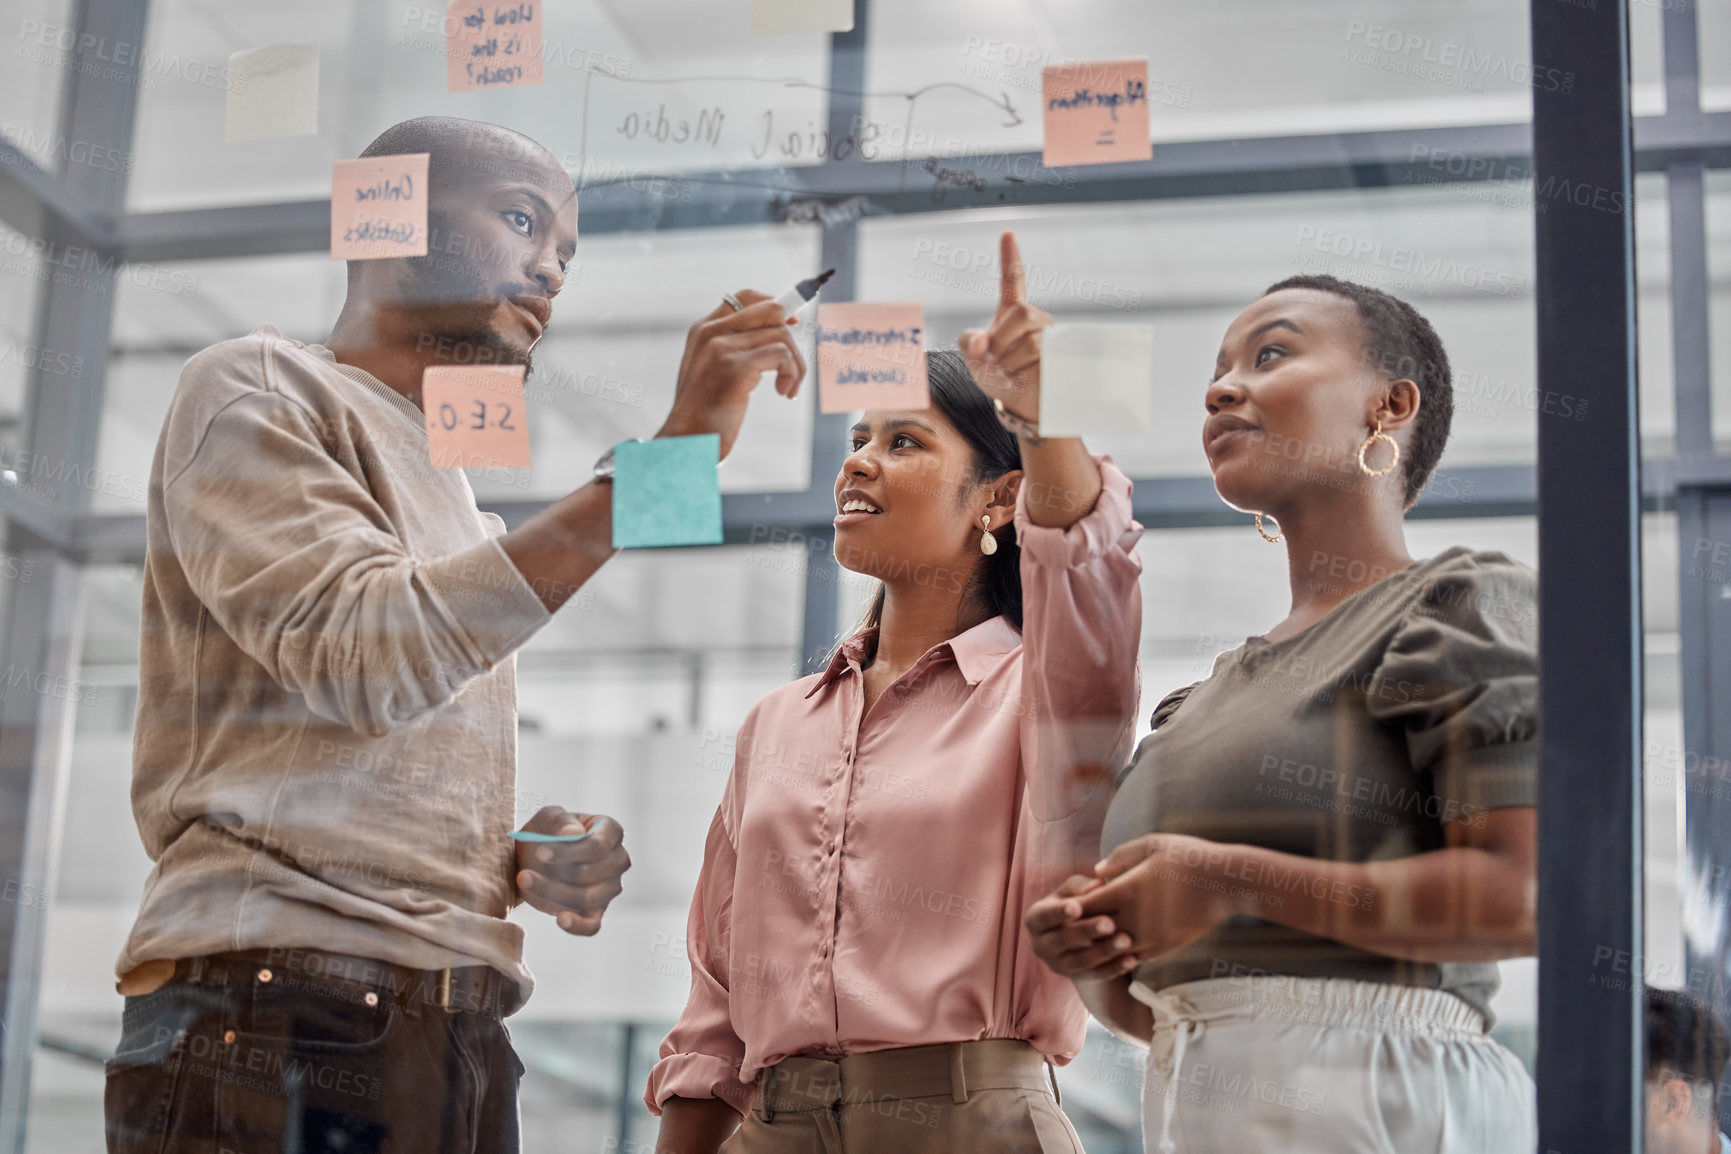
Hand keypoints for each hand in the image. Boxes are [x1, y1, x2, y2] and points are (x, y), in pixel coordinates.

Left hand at [513, 807, 629, 934]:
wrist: (533, 857)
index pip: (598, 845)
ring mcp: (610, 888)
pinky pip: (592, 925)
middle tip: (523, 873)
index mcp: (612, 832)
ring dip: (552, 893)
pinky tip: (561, 919)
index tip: (540, 853)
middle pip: (590, 874)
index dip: (570, 851)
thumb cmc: (546, 831)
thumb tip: (574, 833)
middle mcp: (618, 860)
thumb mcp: (549, 817)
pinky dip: (577, 925)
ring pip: (586, 898)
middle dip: (555, 874)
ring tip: (524, 883)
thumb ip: (562, 820)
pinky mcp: (596, 912)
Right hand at [659, 289, 805, 460]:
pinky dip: (792, 374)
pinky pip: (782, 355)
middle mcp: (710, 332)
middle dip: (793, 338)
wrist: (686, 442)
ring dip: (796, 364)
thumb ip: (734, 349)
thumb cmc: (704, 414)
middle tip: (794, 366)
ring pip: (782, 335)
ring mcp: (720, 347)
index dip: (774, 304)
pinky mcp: (734, 367)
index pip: (744, 297)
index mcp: (702, 330)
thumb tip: (780, 330)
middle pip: (771, 311)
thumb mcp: (713, 372)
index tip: (792, 325)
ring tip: (788, 389)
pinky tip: (785, 393)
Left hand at [958, 231, 1052, 424]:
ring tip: (1011, 373)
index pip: (1013, 279)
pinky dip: (1026, 372)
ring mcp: (1052, 335)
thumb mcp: (973, 359)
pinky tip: (1025, 379)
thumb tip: (983, 342)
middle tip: (995, 359)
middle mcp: (1035, 319)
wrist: (1022, 406)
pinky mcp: (1065, 355)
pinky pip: (1045, 358)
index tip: (1007, 234)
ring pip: (1032, 340)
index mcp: (1012, 312)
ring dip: (1012, 361)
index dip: (1010, 257)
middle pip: (1022, 311)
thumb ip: (968, 342)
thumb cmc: (1000, 378)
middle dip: (1003, 338)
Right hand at [1026, 873, 1137, 980]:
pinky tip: (1132, 959)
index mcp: (1035, 920)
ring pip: (1081, 961)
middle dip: (1087, 932)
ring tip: (1126, 940)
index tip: (1077, 907)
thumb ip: (1080, 886)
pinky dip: (1115, 968)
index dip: (1059, 912)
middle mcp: (1041, 946)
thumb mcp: (1071, 891)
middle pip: (1062, 941)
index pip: (1044, 916)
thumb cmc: (1073, 903)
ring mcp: (1058, 965)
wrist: (1076, 934)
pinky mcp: (1077, 978)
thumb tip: (1095, 886)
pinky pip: (1097, 976)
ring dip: (1104, 951)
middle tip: (1110, 923)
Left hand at [1074, 834, 1238, 961]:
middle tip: (1077, 919)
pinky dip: (1121, 951)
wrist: (1225, 884)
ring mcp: (1149, 937)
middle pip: (1094, 930)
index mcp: (1127, 890)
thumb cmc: (1189, 858)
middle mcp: (1135, 918)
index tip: (1074, 899)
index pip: (1086, 905)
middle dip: (1084, 925)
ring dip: (1102, 941)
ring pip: (1111, 948)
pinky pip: (1132, 957)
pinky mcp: (1163, 949)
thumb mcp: (1153, 845)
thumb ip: (1121, 856)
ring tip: (1096, 932)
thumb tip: (1097, 871)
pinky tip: (1119, 941)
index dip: (1076, 904)